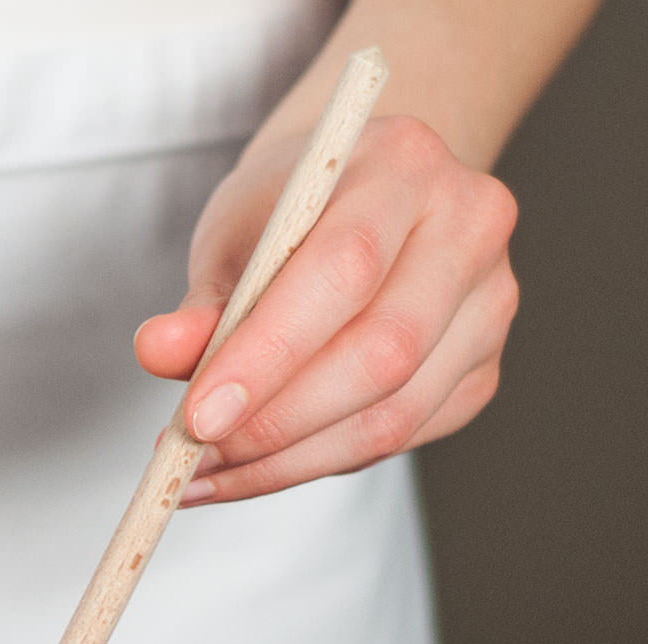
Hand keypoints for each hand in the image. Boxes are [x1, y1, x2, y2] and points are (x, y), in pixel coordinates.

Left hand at [133, 115, 519, 505]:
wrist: (357, 199)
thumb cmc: (289, 212)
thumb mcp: (235, 237)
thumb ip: (203, 301)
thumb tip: (157, 352)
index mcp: (405, 165)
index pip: (345, 270)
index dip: (268, 355)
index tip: (197, 417)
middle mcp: (469, 226)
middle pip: (383, 353)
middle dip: (276, 423)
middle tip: (193, 456)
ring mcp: (490, 301)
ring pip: (395, 413)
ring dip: (288, 462)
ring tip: (207, 474)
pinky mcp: (482, 367)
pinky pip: (401, 437)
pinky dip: (317, 463)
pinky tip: (255, 469)